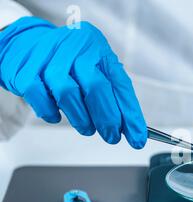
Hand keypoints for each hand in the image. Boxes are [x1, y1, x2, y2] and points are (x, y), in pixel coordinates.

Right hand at [0, 17, 146, 148]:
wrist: (26, 44)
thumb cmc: (68, 61)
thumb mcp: (95, 67)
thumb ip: (111, 93)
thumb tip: (128, 127)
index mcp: (98, 48)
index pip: (120, 84)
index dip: (130, 114)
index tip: (137, 137)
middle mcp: (76, 48)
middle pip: (96, 87)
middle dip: (108, 118)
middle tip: (112, 136)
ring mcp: (49, 57)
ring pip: (68, 93)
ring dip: (81, 119)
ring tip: (87, 128)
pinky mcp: (26, 69)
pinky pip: (40, 97)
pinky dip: (51, 113)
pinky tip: (57, 116)